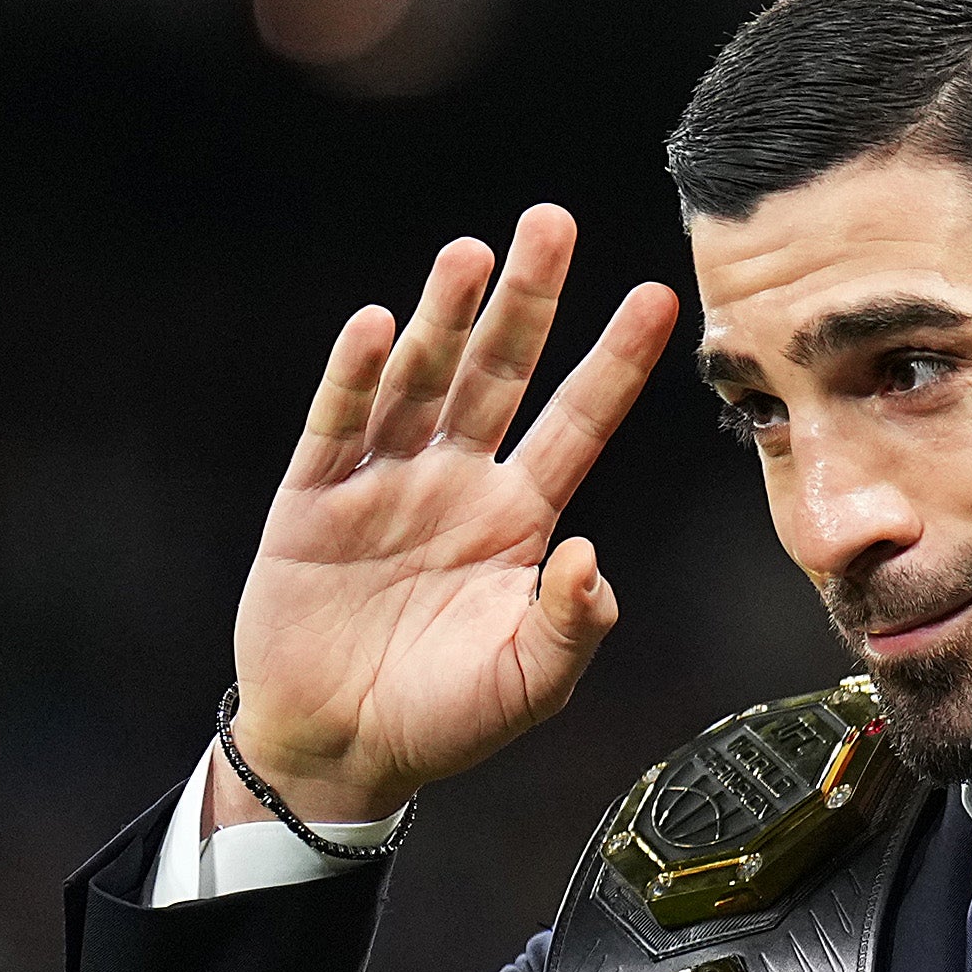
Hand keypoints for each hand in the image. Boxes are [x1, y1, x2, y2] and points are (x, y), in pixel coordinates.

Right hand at [225, 204, 679, 824]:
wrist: (341, 749)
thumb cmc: (445, 719)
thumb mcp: (531, 682)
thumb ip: (573, 625)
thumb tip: (593, 560)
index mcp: (518, 518)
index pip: (576, 422)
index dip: (613, 362)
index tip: (656, 297)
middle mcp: (456, 481)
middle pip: (500, 371)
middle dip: (528, 299)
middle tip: (552, 222)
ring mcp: (385, 481)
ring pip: (421, 379)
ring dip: (443, 317)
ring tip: (470, 256)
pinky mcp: (315, 499)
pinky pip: (340, 424)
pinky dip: (355, 375)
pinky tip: (376, 324)